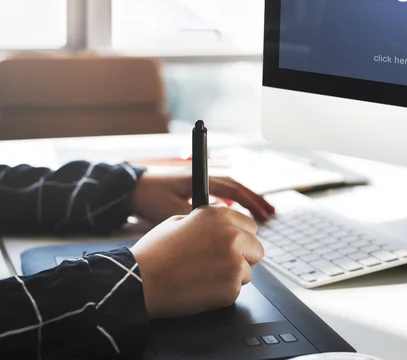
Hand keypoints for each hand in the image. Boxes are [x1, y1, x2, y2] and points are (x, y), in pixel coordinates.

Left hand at [129, 168, 274, 224]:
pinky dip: (232, 206)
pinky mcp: (193, 193)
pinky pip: (220, 197)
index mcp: (199, 182)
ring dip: (246, 203)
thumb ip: (195, 219)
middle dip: (255, 201)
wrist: (129, 190)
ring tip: (261, 215)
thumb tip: (218, 231)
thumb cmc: (149, 198)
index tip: (264, 212)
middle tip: (271, 213)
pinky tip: (237, 219)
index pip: (233, 189)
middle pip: (236, 188)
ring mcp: (198, 186)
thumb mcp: (171, 211)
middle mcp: (202, 181)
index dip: (251, 200)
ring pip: (230, 192)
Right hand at [131, 206, 263, 317]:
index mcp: (220, 215)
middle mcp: (232, 234)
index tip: (232, 245)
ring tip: (205, 277)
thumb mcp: (179, 221)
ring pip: (248, 270)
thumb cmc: (154, 253)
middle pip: (256, 248)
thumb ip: (206, 221)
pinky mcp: (232, 285)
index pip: (250, 226)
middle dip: (242, 257)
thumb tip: (222, 226)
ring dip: (232, 276)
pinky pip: (237, 290)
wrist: (140, 281)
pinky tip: (202, 289)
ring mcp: (234, 259)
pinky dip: (223, 293)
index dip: (240, 238)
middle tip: (219, 265)